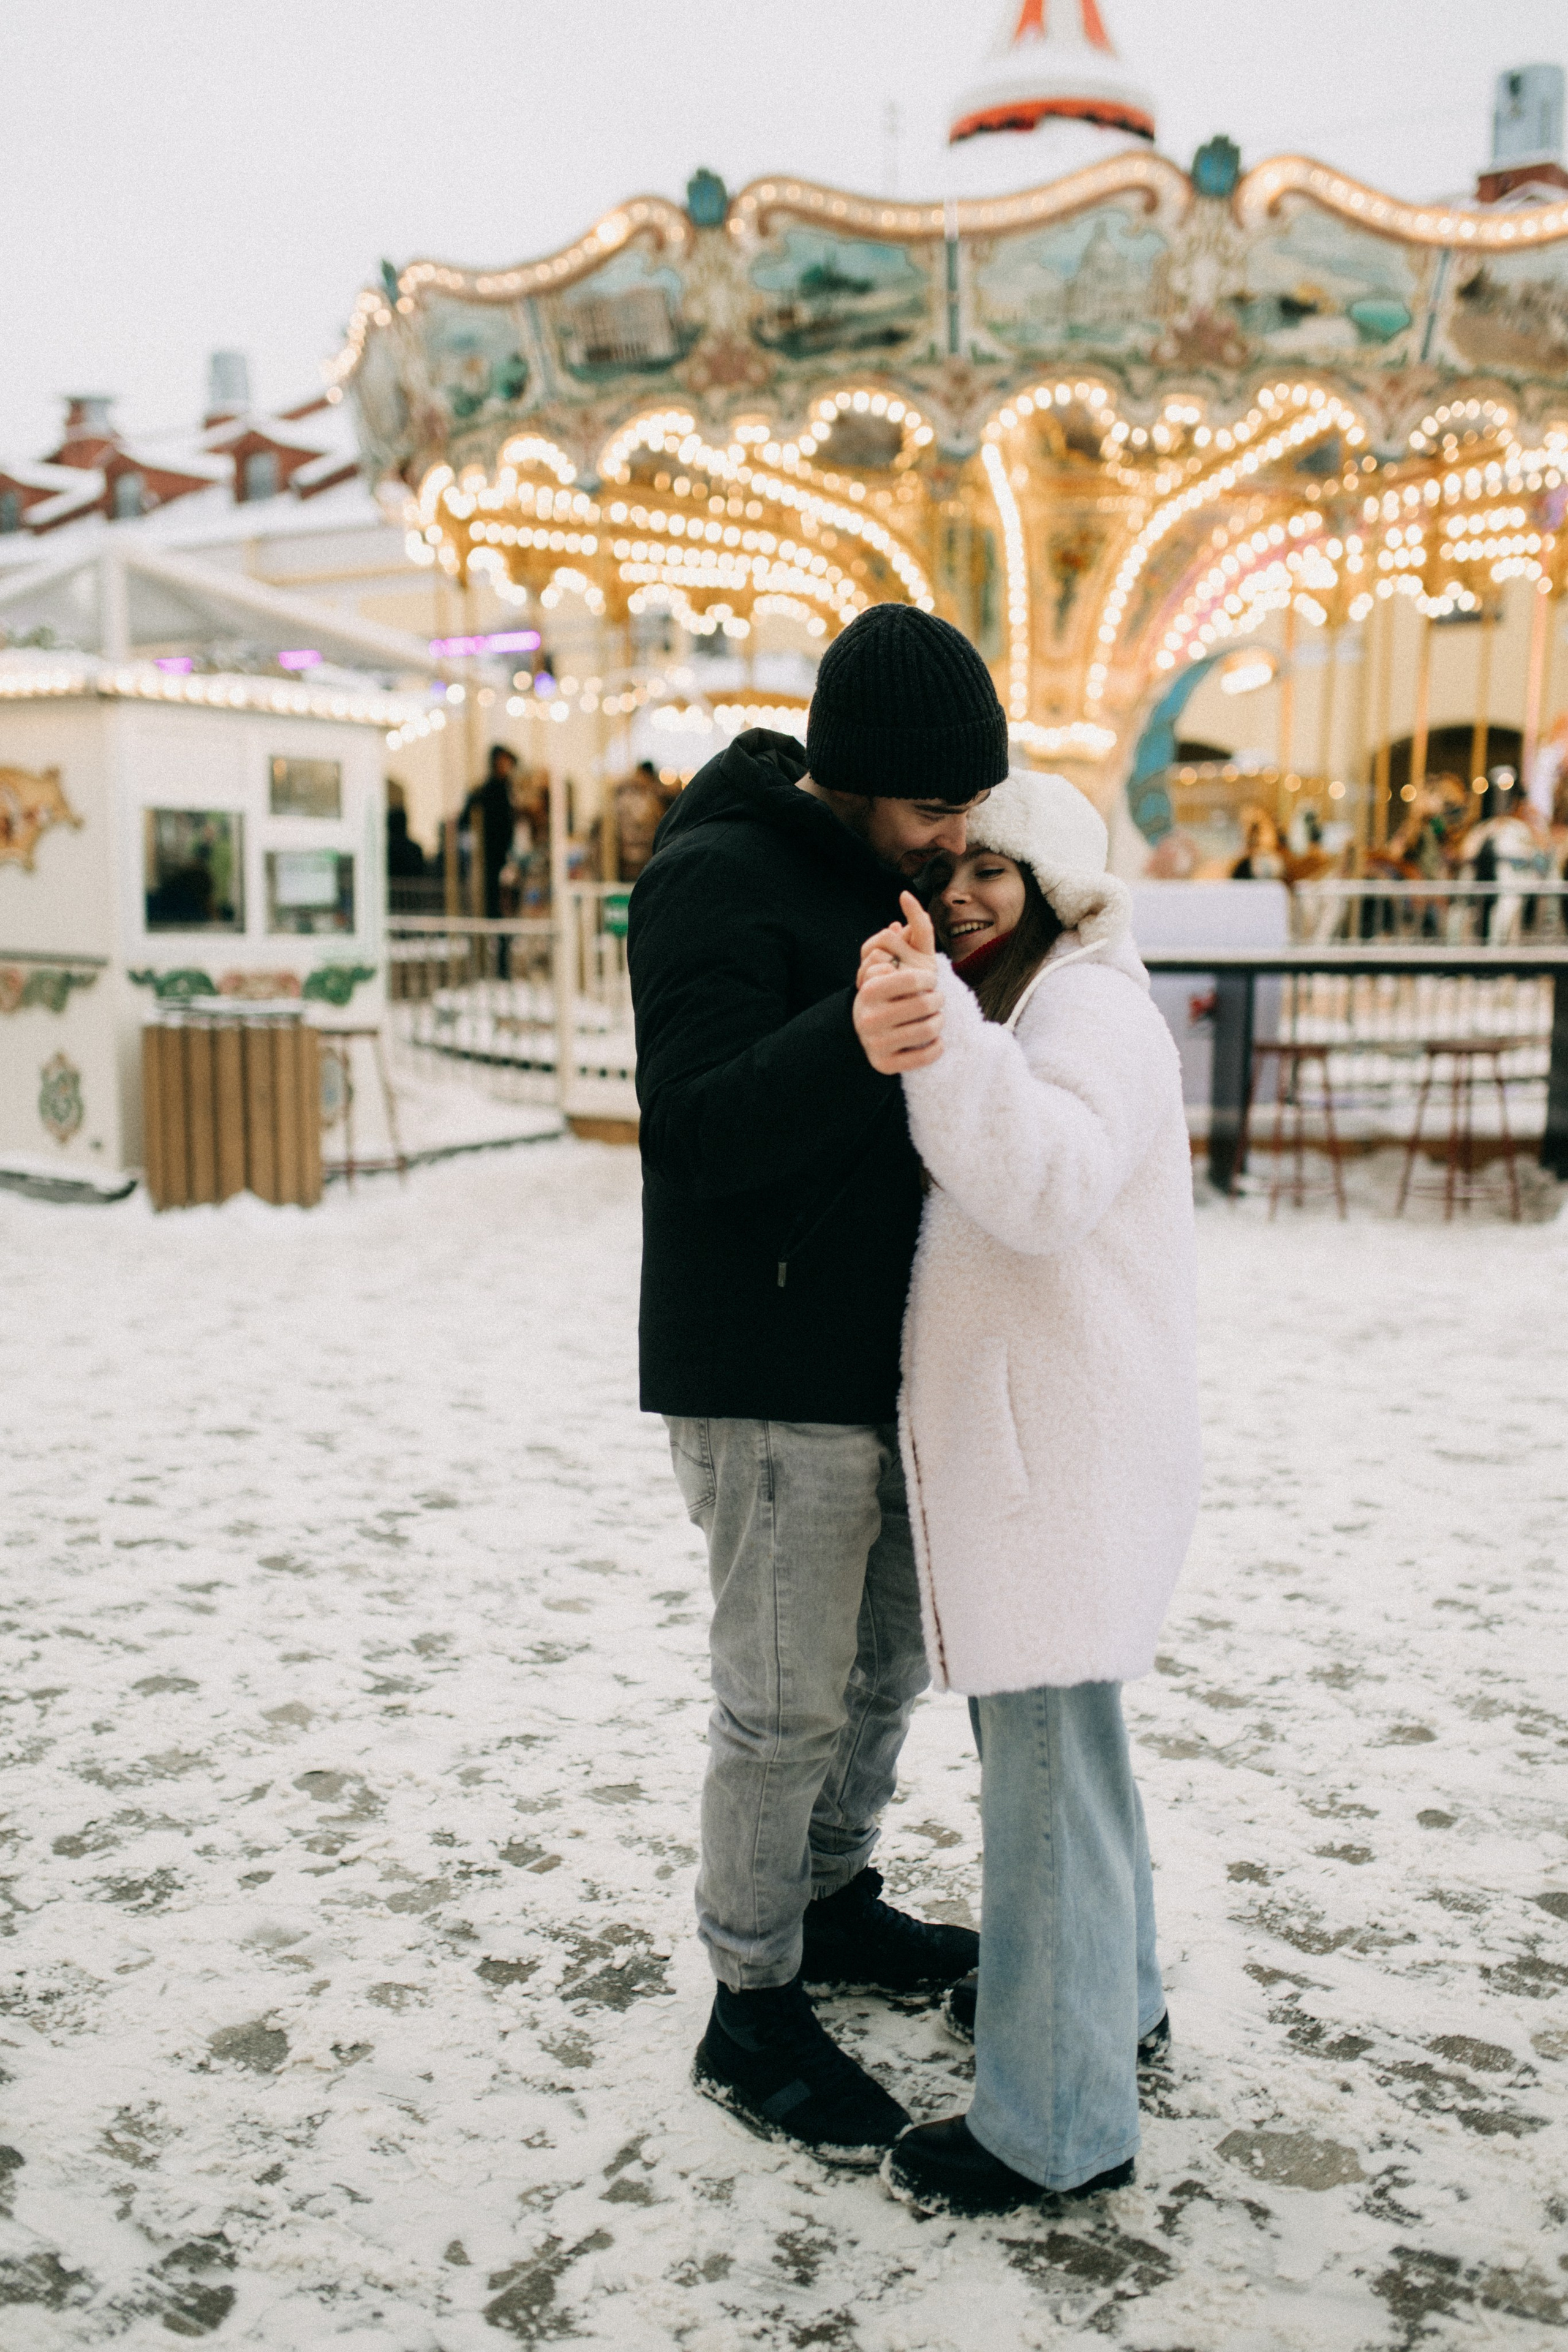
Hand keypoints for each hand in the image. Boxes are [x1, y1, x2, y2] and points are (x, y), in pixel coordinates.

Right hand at [853, 897, 943, 1073]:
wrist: (866, 1031)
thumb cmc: (889, 990)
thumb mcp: (898, 958)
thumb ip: (909, 929)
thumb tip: (906, 896)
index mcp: (869, 989)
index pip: (916, 980)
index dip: (929, 979)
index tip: (927, 981)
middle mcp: (868, 1017)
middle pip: (927, 1005)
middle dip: (938, 1001)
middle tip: (936, 1000)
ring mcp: (875, 1043)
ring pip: (930, 1031)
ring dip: (938, 1023)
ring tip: (934, 1019)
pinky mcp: (886, 1065)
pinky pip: (927, 1055)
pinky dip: (936, 1047)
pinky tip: (931, 1040)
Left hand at [857, 892, 938, 989]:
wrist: (894, 1028)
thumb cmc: (895, 995)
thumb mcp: (899, 968)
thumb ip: (900, 945)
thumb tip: (895, 924)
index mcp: (925, 957)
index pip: (924, 929)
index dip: (914, 912)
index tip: (904, 895)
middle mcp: (923, 966)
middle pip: (888, 937)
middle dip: (873, 945)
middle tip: (871, 961)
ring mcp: (909, 979)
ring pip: (877, 952)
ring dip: (866, 963)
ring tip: (870, 979)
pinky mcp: (894, 992)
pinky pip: (871, 971)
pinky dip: (863, 975)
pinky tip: (865, 986)